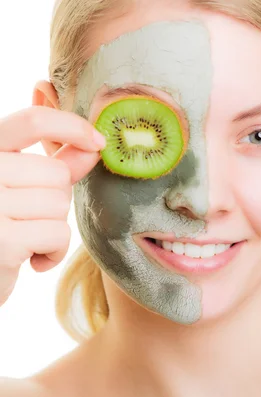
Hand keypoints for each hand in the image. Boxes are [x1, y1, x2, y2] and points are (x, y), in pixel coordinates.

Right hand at [0, 105, 104, 305]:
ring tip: (24, 237)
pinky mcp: (0, 239)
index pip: (32, 121)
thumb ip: (57, 164)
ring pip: (59, 203)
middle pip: (56, 173)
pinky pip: (57, 233)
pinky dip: (53, 250)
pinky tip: (30, 259)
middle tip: (26, 219)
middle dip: (55, 198)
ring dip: (52, 226)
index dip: (72, 126)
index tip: (98, 141)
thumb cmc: (3, 229)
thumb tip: (96, 146)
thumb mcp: (24, 189)